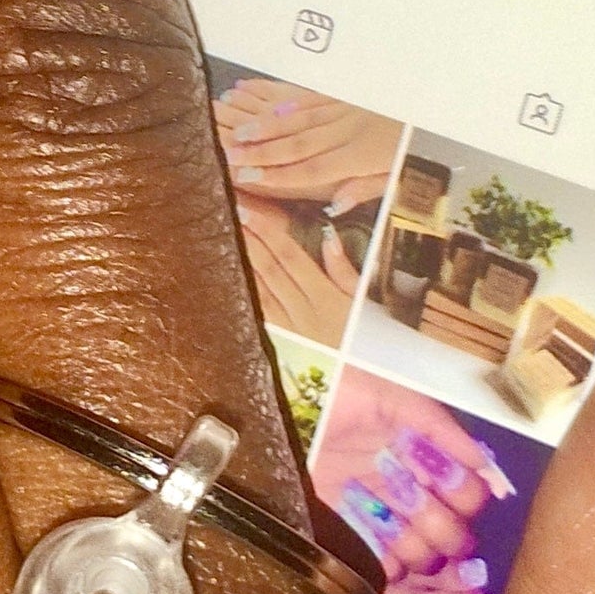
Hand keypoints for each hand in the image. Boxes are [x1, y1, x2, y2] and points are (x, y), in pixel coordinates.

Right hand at [215, 79, 398, 206]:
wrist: (433, 109)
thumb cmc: (415, 149)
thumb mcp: (400, 178)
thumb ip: (365, 189)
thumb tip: (334, 206)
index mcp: (361, 155)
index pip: (311, 169)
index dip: (277, 175)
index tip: (247, 179)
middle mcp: (347, 130)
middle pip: (296, 143)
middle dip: (259, 151)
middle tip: (228, 155)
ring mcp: (344, 110)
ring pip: (298, 119)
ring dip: (266, 126)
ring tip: (238, 131)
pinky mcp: (345, 98)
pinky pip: (311, 100)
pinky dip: (287, 104)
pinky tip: (269, 106)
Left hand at [238, 195, 364, 342]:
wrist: (361, 380)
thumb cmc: (367, 339)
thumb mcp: (363, 303)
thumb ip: (345, 271)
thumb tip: (329, 236)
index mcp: (326, 298)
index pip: (291, 257)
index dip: (269, 233)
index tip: (251, 213)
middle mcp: (304, 313)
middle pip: (270, 270)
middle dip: (250, 240)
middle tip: (232, 216)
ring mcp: (289, 330)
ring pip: (260, 290)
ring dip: (243, 262)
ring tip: (228, 238)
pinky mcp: (280, 344)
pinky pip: (259, 315)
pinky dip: (246, 292)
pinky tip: (233, 276)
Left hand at [313, 366, 501, 572]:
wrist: (282, 408)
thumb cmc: (336, 394)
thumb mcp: (389, 397)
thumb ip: (438, 426)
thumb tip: (484, 464)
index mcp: (424, 456)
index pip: (469, 493)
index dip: (465, 496)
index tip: (446, 485)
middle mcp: (408, 487)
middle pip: (452, 531)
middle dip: (445, 529)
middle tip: (420, 511)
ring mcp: (379, 511)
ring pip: (422, 552)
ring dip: (419, 549)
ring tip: (397, 531)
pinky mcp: (347, 528)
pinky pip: (381, 561)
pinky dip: (387, 564)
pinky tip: (379, 550)